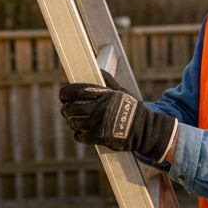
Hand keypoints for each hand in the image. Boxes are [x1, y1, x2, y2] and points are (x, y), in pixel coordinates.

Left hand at [59, 70, 176, 160]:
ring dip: (71, 122)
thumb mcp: (122, 92)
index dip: (65, 93)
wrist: (144, 129)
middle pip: (71, 108)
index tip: (63, 96)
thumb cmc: (132, 109)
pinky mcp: (99, 137)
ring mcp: (98, 123)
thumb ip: (109, 82)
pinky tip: (80, 133)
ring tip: (73, 121)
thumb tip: (100, 70)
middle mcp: (99, 107)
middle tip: (67, 110)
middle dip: (66, 109)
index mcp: (103, 94)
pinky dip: (78, 135)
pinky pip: (81, 136)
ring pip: (74, 122)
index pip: (76, 91)